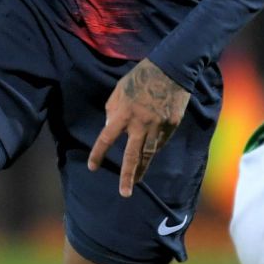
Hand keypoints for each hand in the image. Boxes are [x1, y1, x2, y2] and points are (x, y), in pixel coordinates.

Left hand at [87, 58, 190, 197]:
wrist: (171, 69)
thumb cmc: (141, 77)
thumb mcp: (119, 90)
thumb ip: (112, 110)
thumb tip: (111, 127)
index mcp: (123, 114)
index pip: (106, 139)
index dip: (98, 154)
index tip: (92, 167)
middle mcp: (140, 124)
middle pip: (132, 156)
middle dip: (127, 176)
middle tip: (124, 193)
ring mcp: (158, 126)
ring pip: (149, 154)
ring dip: (141, 170)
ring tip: (136, 182)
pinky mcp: (171, 126)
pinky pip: (160, 142)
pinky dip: (153, 150)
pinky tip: (149, 157)